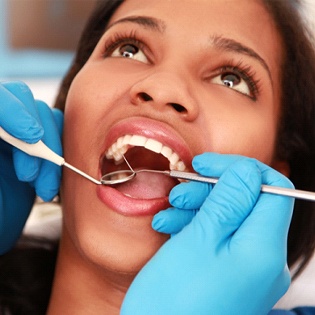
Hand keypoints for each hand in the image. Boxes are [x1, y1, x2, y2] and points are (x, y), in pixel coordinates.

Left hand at [0, 81, 62, 252]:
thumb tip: (18, 133)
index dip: (13, 110)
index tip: (31, 137)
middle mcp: (1, 126)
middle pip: (21, 99)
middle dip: (35, 137)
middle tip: (29, 175)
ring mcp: (18, 134)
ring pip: (45, 117)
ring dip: (51, 153)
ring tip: (43, 188)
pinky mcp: (38, 147)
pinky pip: (58, 134)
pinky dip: (61, 157)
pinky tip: (49, 183)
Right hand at [121, 153, 293, 314]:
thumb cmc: (172, 301)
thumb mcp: (198, 240)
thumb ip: (228, 200)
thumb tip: (246, 170)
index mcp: (263, 250)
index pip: (273, 189)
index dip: (241, 169)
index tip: (208, 164)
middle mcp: (263, 261)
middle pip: (248, 203)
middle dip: (213, 188)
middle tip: (181, 190)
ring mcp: (246, 269)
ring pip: (229, 218)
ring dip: (199, 206)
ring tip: (169, 210)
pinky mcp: (229, 273)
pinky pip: (219, 237)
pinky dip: (196, 225)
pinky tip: (171, 226)